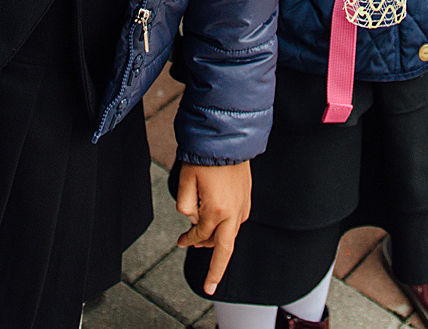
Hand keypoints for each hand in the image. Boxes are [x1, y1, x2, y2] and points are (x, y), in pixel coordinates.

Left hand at [176, 162, 252, 296]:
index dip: (187, 240)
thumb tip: (193, 222)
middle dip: (216, 271)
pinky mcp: (247, 199)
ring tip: (203, 244)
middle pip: (224, 250)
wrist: (228, 139)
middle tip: (209, 287)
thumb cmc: (204, 158)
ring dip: (217, 243)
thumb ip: (185, 207)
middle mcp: (233, 213)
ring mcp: (242, 207)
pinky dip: (226, 230)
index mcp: (216, 211)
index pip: (199, 235)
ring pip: (230, 236)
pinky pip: (237, 222)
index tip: (180, 243)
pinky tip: (218, 227)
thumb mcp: (185, 182)